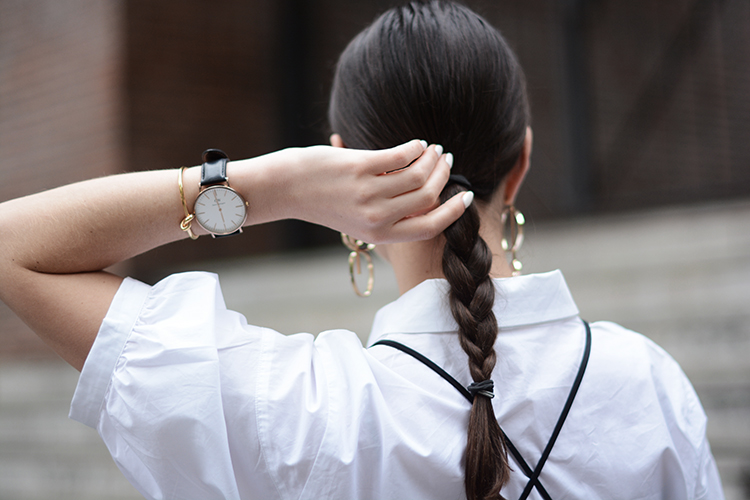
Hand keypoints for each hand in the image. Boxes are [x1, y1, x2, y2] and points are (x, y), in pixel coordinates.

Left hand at [269, 140, 470, 243]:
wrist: (286, 189)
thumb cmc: (325, 202)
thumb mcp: (359, 221)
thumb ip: (390, 216)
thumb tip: (426, 198)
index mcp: (379, 235)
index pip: (430, 226)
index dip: (454, 211)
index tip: (466, 195)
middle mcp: (376, 218)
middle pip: (428, 195)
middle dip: (443, 175)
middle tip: (445, 160)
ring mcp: (368, 193)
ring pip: (418, 174)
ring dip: (431, 158)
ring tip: (432, 149)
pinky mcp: (360, 167)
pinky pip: (401, 155)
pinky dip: (414, 147)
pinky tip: (416, 143)